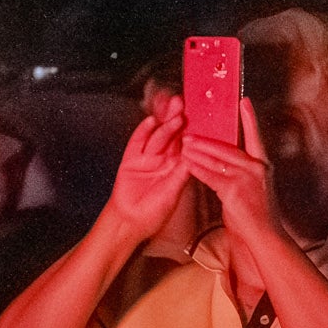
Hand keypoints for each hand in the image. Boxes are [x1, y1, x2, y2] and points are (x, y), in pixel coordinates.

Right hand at [101, 105, 190, 236]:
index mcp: (176, 166)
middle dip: (176, 119)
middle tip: (183, 104)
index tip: (197, 115)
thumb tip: (194, 157)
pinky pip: (137, 142)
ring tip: (174, 111)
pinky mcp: (131, 160)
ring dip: (165, 123)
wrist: (130, 223)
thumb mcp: (173, 193)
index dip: (190, 129)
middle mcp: (162, 159)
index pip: (185, 143)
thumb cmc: (153, 213)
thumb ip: (181, 174)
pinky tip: (150, 121)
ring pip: (157, 136)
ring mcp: (146, 158)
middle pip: (171, 135)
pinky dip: (143, 132)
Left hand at [184, 96, 283, 242]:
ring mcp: (246, 179)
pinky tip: (186, 163)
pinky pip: (210, 175)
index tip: (243, 101)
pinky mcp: (234, 191)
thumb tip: (226, 161)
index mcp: (263, 165)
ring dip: (197, 151)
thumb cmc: (257, 216)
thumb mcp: (255, 189)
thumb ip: (243, 173)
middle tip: (190, 130)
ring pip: (216, 159)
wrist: (264, 237)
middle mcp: (257, 168)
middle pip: (228, 146)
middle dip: (207, 139)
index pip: (256, 137)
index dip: (250, 118)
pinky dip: (197, 168)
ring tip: (183, 143)